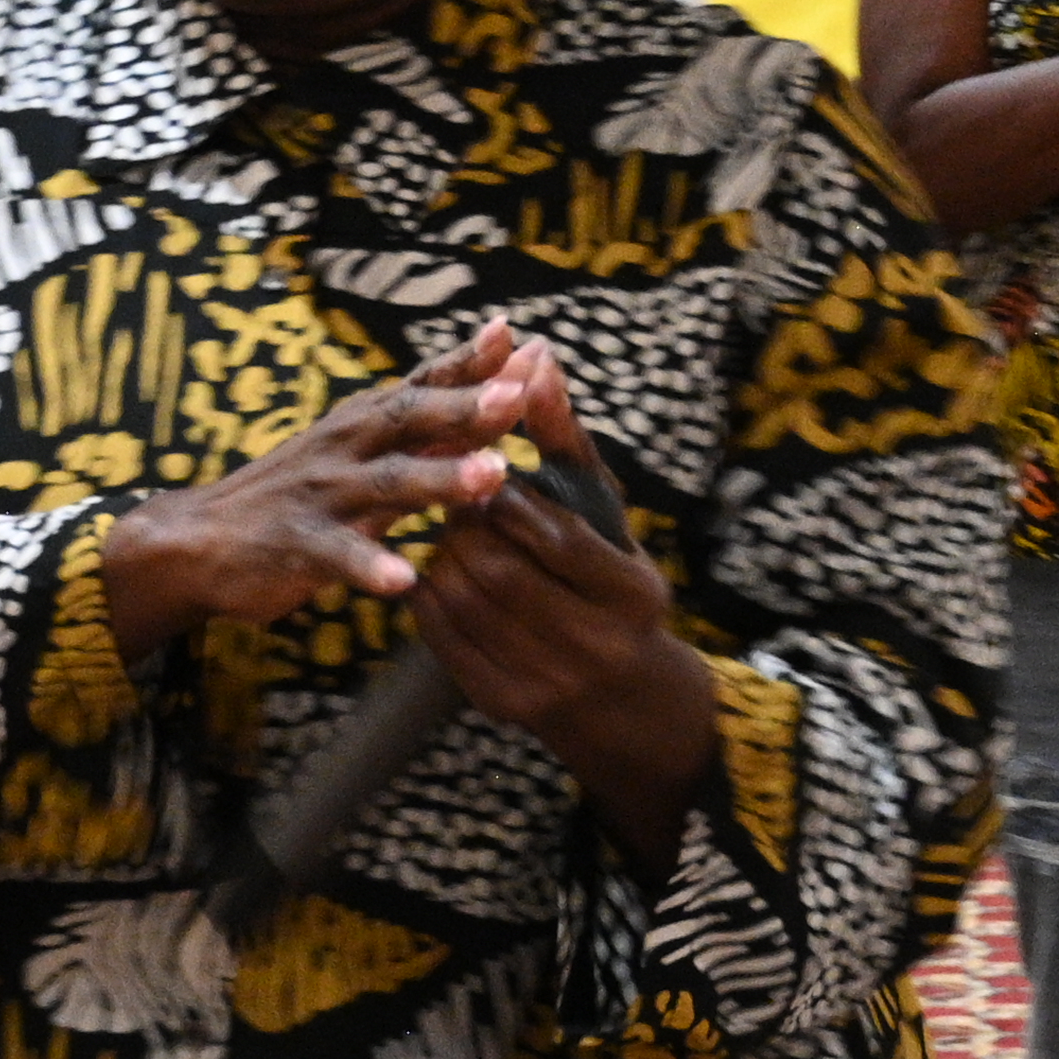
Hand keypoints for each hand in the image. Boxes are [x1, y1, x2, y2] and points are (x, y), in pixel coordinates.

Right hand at [107, 327, 572, 647]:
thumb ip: (428, 429)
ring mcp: (323, 493)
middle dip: (468, 405)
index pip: (427, 381)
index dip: (474, 361)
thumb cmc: (302, 493)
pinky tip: (403, 580)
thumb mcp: (363, 453)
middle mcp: (348, 444)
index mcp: (368, 421)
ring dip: (442, 478)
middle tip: (520, 395)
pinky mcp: (298, 543)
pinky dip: (369, 567)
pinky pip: (338, 555)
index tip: (526, 339)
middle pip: (413, 417)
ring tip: (492, 476)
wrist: (200, 539)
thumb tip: (501, 390)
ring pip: (389, 483)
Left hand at [389, 340, 722, 829]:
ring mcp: (546, 681)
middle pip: (498, 569)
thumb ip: (562, 435)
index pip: (555, 535)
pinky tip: (437, 571)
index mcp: (631, 593)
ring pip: (463, 599)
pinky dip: (428, 593)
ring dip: (441, 553)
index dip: (509, 498)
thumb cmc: (610, 578)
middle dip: (465, 524)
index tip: (488, 473)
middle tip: (454, 496)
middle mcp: (595, 645)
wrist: (621, 696)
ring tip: (450, 531)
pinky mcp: (502, 702)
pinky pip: (443, 637)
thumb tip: (535, 356)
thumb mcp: (601, 509)